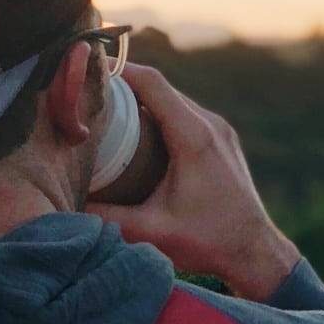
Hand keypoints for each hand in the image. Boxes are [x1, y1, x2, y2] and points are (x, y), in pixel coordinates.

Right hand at [85, 63, 299, 301]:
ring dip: (143, 101)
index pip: (153, 84)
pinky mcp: (222, 140)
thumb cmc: (209, 242)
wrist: (257, 253)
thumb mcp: (151, 231)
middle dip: (124, 87)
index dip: (120, 71)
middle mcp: (210, 125)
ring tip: (109, 114)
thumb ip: (107, 217)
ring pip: (174, 100)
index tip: (91, 70)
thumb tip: (66, 203)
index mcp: (194, 137)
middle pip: (161, 89)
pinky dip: (160, 115)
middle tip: (90, 98)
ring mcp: (220, 130)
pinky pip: (186, 114)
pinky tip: (140, 134)